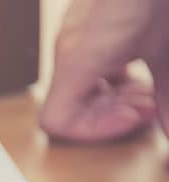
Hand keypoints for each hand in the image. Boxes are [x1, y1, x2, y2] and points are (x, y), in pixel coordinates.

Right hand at [40, 0, 168, 141]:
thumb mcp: (166, 48)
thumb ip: (167, 92)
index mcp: (78, 58)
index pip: (57, 120)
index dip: (95, 130)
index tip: (135, 119)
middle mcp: (70, 46)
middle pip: (70, 104)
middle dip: (114, 112)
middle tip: (150, 104)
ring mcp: (79, 30)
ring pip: (81, 81)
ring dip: (115, 93)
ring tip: (150, 87)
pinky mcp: (94, 18)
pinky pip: (90, 57)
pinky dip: (115, 70)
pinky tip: (145, 58)